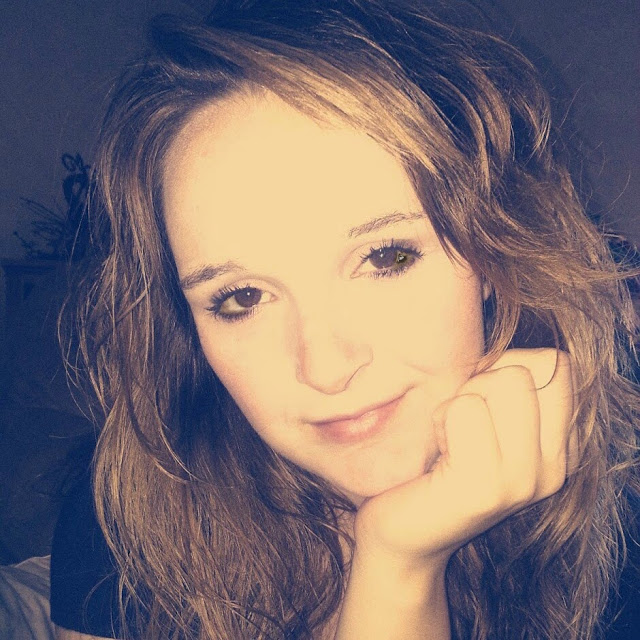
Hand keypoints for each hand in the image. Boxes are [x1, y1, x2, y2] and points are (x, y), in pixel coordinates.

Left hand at [353, 348, 575, 571]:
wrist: (402, 534)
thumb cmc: (435, 463)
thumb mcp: (482, 420)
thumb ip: (503, 387)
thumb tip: (496, 336)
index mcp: (559, 449)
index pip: (558, 365)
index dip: (508, 364)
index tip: (478, 398)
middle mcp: (553, 468)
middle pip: (528, 369)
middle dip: (480, 381)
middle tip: (458, 421)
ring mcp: (524, 480)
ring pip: (501, 383)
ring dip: (458, 401)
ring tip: (447, 439)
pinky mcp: (486, 487)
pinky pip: (466, 409)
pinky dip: (441, 419)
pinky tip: (436, 455)